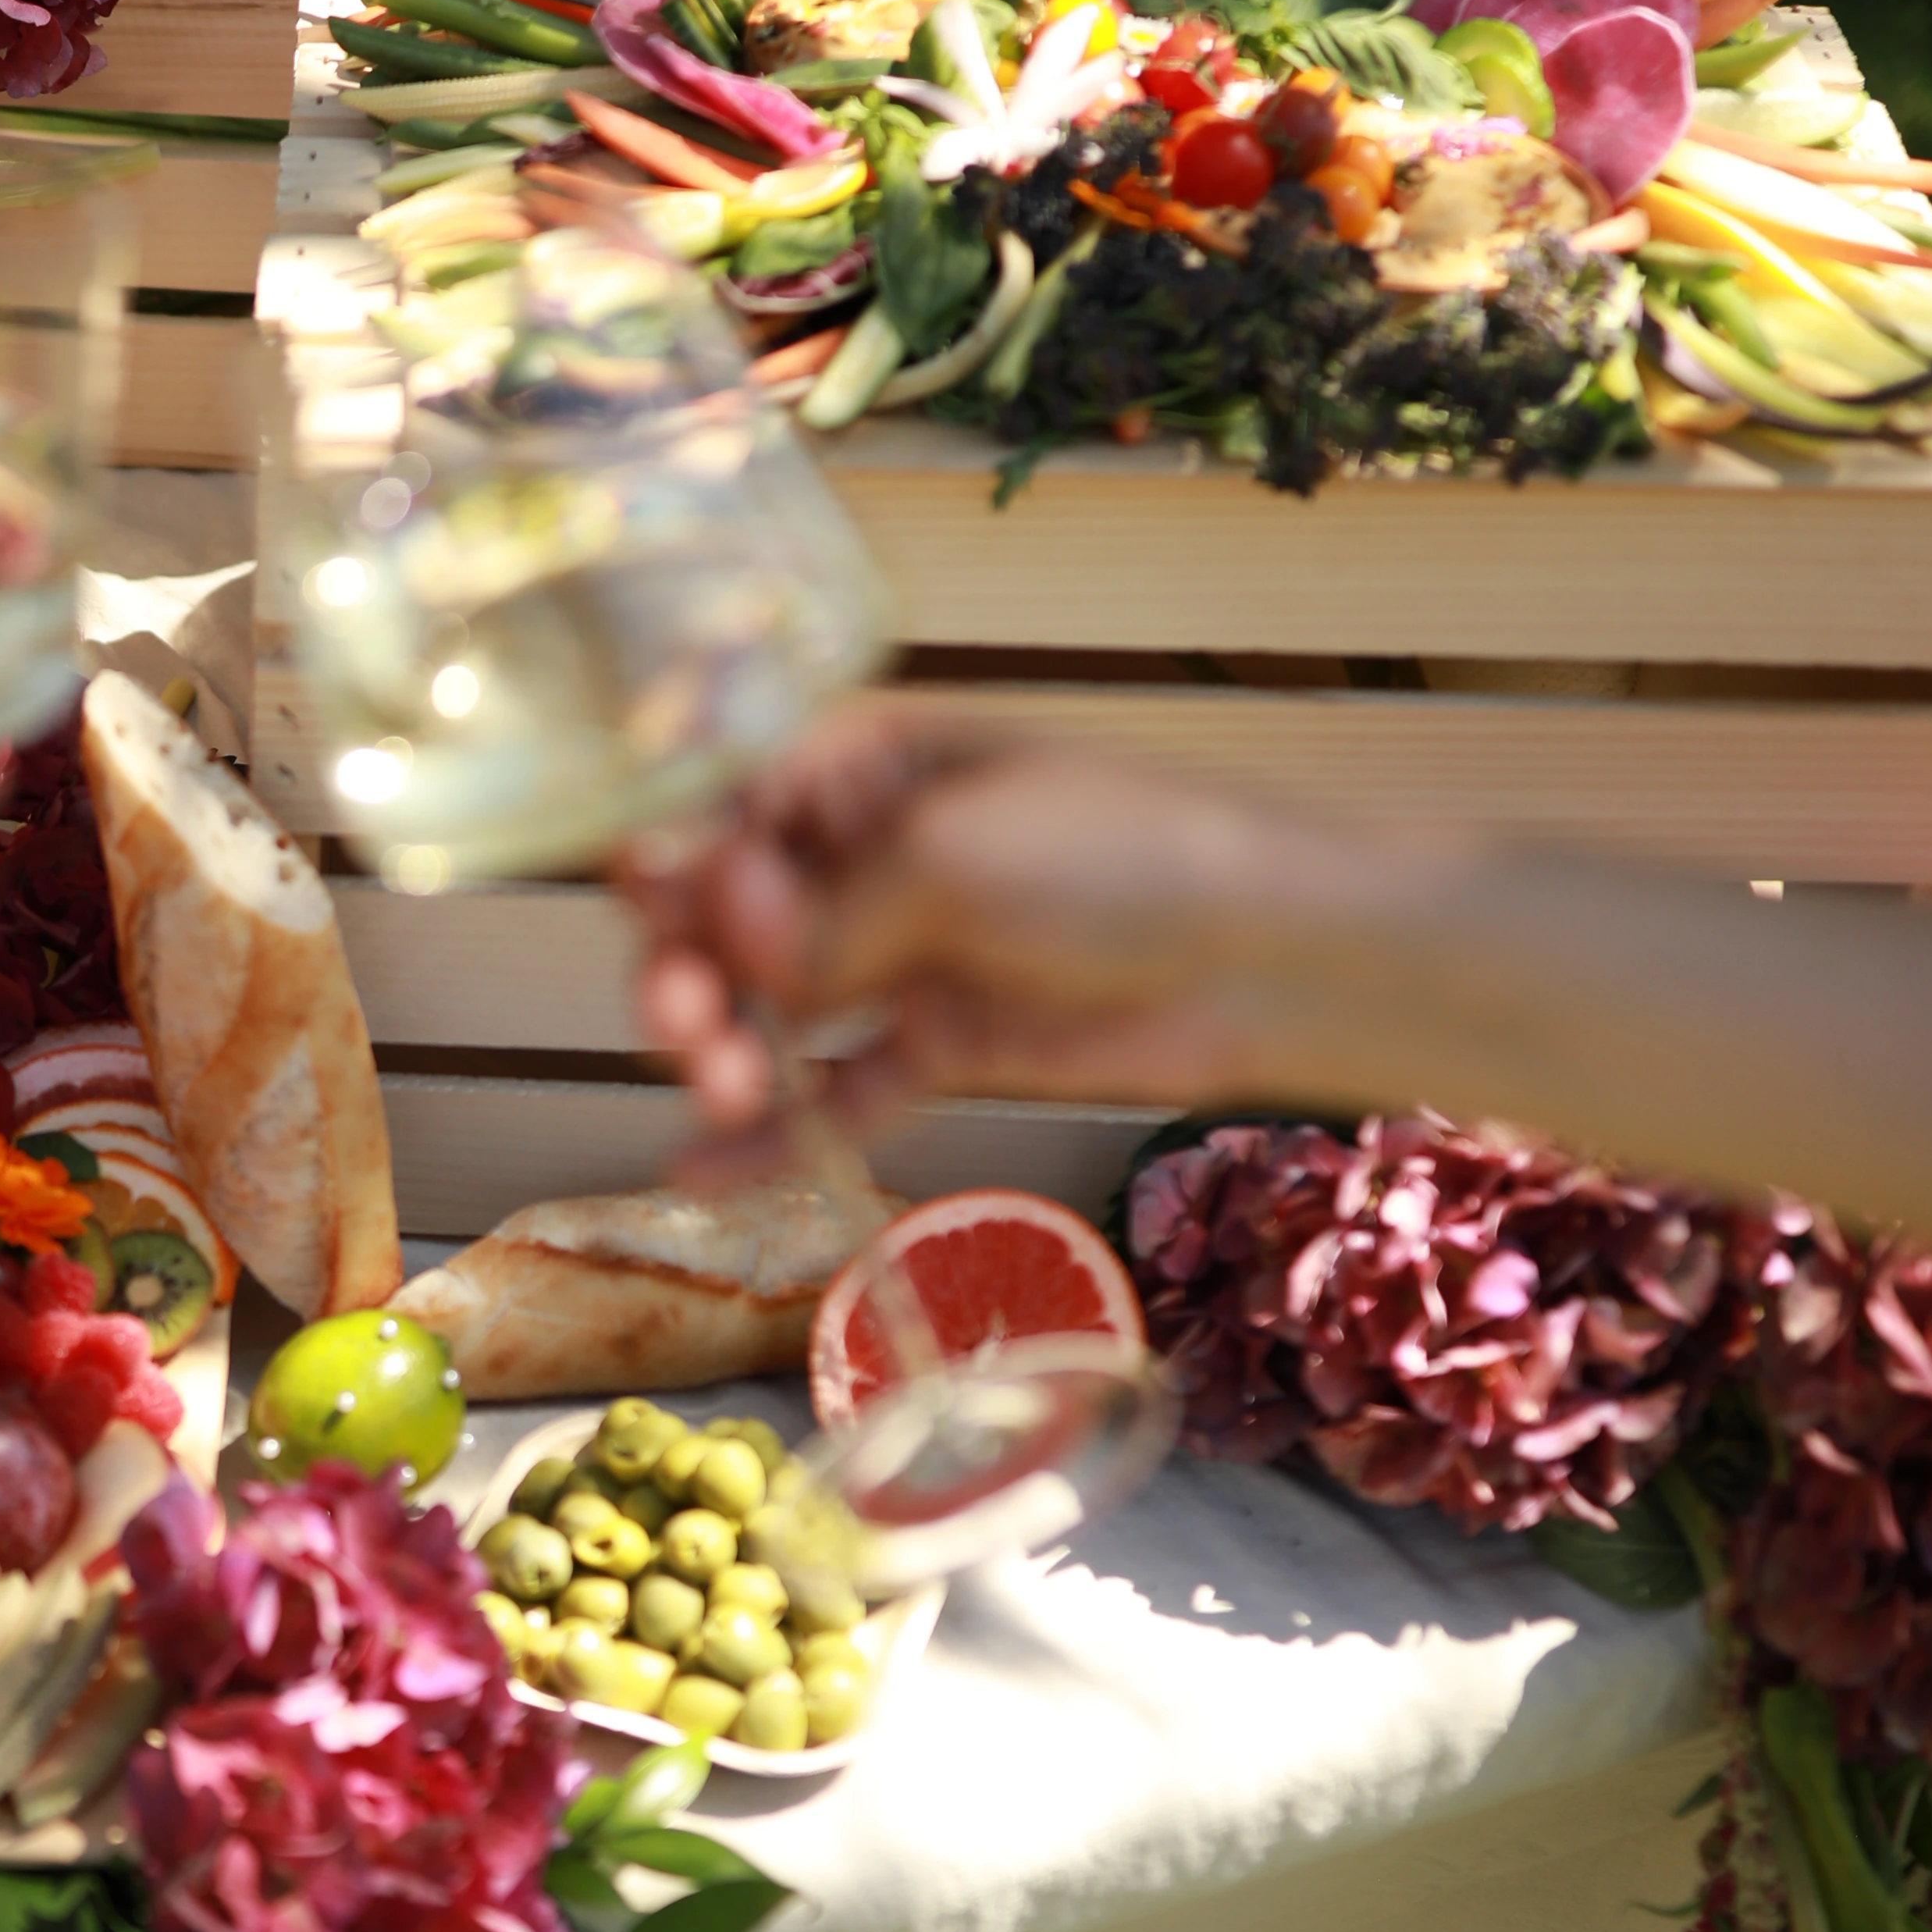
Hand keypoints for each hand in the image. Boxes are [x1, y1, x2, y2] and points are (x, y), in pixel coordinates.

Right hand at [622, 719, 1396, 1150]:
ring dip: (722, 1048)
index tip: (662, 904)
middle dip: (688, 964)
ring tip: (723, 1092)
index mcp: (869, 763)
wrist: (1270, 957)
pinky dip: (770, 1130)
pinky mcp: (943, 1043)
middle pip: (731, 912)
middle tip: (686, 1021)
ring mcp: (906, 951)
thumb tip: (718, 939)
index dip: (678, 858)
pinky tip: (699, 1168)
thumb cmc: (1119, 857)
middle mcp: (872, 851)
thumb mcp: (948, 856)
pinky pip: (835, 1087)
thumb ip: (820, 909)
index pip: (726, 801)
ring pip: (772, 1004)